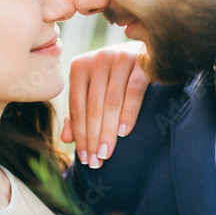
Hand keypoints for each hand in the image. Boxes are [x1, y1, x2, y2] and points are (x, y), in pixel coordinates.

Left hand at [62, 41, 148, 168]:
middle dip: (93, 137)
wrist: (149, 52)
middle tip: (95, 162)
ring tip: (106, 154)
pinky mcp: (142, 62)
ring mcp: (120, 58)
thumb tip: (65, 139)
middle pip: (93, 106)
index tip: (84, 159)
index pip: (77, 106)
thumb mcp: (95, 92)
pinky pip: (134, 91)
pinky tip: (124, 132)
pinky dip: (128, 113)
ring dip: (107, 131)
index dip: (79, 134)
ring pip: (111, 102)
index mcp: (80, 66)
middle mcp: (98, 59)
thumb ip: (80, 112)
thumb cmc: (116, 78)